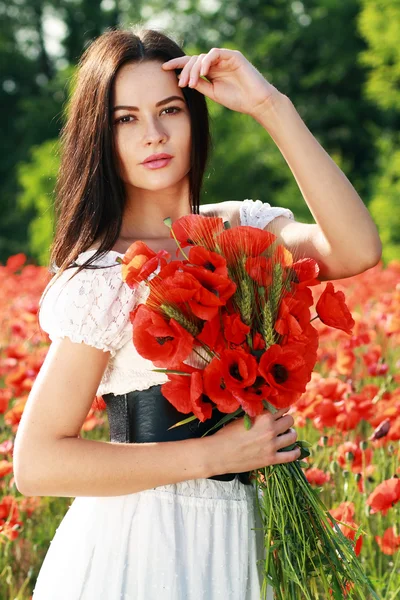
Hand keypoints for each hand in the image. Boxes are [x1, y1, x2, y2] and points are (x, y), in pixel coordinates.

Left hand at [162, 48, 282, 118]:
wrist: (255, 102)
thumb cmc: (236, 100)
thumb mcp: (212, 93)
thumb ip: (200, 84)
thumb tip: (183, 79)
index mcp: (211, 72)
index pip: (191, 64)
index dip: (177, 65)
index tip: (163, 68)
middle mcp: (216, 63)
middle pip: (194, 60)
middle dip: (185, 71)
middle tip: (182, 84)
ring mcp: (225, 58)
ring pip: (202, 57)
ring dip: (194, 69)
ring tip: (191, 82)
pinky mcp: (233, 56)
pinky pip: (215, 53)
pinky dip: (206, 61)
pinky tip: (203, 73)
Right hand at [206, 406, 300, 475]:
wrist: (219, 453)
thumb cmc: (226, 434)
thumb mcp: (242, 418)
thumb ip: (257, 414)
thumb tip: (267, 410)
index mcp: (263, 416)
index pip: (282, 407)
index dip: (282, 408)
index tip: (280, 411)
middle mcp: (270, 429)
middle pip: (290, 420)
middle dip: (286, 420)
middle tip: (281, 424)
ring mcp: (272, 445)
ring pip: (293, 436)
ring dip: (291, 434)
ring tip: (287, 435)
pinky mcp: (271, 459)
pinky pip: (291, 455)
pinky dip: (295, 452)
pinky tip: (294, 449)